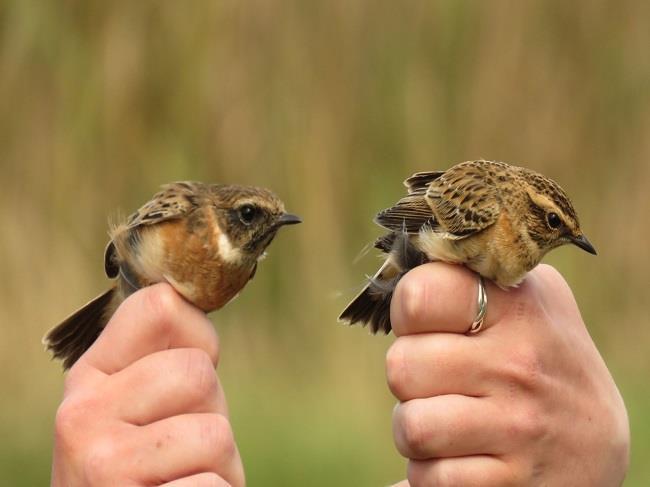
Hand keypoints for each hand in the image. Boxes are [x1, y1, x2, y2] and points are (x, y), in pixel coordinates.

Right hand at [51, 283, 244, 486]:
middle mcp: (83, 413)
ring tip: (182, 480)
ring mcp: (102, 463)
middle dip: (211, 413)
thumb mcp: (140, 405)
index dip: (200, 338)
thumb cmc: (146, 468)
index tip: (190, 378)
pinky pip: (213, 486)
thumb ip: (163, 359)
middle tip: (182, 449)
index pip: (160, 306)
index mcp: (91, 375)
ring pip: (214, 432)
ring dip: (218, 466)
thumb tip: (200, 292)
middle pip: (198, 372)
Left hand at [387, 263, 628, 486]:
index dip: (408, 311)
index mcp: (519, 305)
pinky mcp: (512, 483)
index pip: (419, 294)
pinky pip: (428, 478)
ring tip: (446, 420)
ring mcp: (520, 426)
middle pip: (402, 365)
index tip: (427, 323)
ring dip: (415, 429)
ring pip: (411, 426)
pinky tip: (464, 457)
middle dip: (410, 377)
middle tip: (440, 380)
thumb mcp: (524, 302)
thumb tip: (401, 256)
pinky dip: (431, 472)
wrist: (595, 444)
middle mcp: (522, 362)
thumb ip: (469, 276)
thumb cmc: (538, 361)